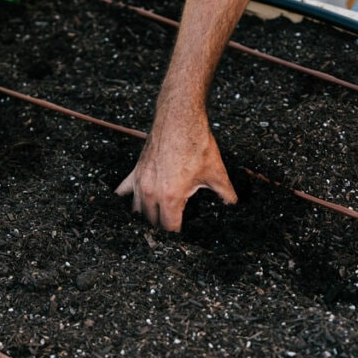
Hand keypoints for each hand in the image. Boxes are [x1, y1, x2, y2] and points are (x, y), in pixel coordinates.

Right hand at [115, 120, 237, 231]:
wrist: (179, 118)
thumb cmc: (196, 143)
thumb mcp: (217, 172)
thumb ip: (226, 194)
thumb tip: (234, 206)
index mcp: (171, 197)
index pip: (170, 229)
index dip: (178, 237)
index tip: (184, 240)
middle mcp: (152, 192)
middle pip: (152, 224)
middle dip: (162, 230)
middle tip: (173, 233)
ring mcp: (141, 182)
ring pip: (137, 212)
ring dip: (146, 219)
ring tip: (156, 225)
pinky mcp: (135, 172)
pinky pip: (124, 192)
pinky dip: (127, 201)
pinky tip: (132, 207)